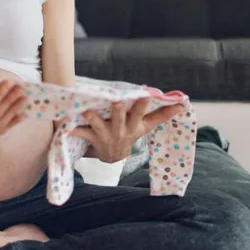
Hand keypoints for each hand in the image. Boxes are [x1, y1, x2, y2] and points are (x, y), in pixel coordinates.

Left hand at [70, 98, 184, 162]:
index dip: (144, 105)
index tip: (147, 93)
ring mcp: (105, 135)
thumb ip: (162, 115)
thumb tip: (183, 104)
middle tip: (117, 100)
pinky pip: (81, 133)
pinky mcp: (91, 138)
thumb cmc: (130, 134)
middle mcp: (120, 131)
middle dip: (119, 110)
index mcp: (134, 126)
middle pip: (120, 119)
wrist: (112, 156)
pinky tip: (66, 126)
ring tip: (86, 111)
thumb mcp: (146, 127)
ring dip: (93, 119)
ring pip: (98, 125)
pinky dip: (73, 130)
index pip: (142, 114)